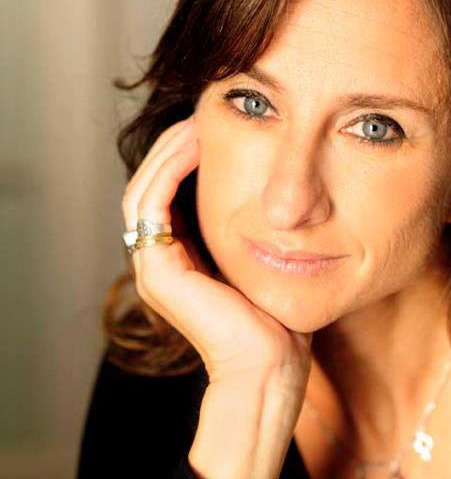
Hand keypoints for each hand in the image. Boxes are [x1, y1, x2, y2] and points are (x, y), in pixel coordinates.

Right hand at [121, 115, 313, 382]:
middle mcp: (161, 259)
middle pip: (153, 185)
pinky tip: (196, 146)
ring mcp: (154, 266)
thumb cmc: (276, 317)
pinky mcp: (157, 270)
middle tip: (202, 115)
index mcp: (181, 257)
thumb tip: (276, 196)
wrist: (270, 364)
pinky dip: (168, 170)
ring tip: (197, 122)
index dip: (185, 157)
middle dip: (175, 147)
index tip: (214, 127)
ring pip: (145, 188)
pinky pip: (151, 204)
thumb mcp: (264, 260)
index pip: (170, 194)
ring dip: (169, 151)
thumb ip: (255, 231)